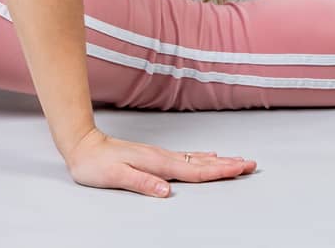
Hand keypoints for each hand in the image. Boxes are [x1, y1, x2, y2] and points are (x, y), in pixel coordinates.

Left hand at [62, 127, 256, 197]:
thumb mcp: (116, 177)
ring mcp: (160, 155)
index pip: (195, 171)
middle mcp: (163, 157)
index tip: (240, 168)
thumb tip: (166, 191)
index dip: (219, 171)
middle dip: (228, 164)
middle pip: (202, 163)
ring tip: (238, 161)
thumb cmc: (96, 164)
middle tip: (251, 164)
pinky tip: (208, 154)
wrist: (83, 145)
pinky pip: (186, 156)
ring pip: (197, 159)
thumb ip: (142, 183)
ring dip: (219, 160)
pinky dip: (202, 157)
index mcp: (158, 164)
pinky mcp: (155, 155)